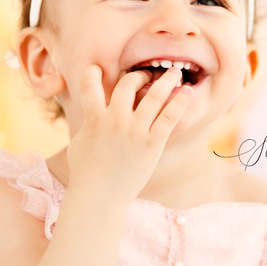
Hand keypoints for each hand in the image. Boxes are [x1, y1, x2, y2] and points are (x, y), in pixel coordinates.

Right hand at [65, 64, 190, 202]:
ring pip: (154, 95)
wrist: (100, 197)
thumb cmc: (86, 173)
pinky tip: (187, 92)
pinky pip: (169, 116)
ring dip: (165, 80)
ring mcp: (135, 131)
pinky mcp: (152, 143)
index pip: (90, 84)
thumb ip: (87, 123)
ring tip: (174, 73)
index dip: (93, 72)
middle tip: (146, 76)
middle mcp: (115, 120)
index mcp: (94, 118)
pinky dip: (180, 102)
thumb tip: (91, 113)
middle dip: (138, 76)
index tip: (98, 68)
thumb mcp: (79, 143)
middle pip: (127, 84)